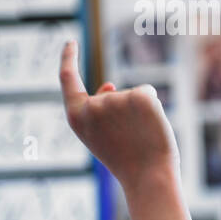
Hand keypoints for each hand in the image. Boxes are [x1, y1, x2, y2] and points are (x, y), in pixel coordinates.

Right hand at [59, 41, 177, 189]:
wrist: (148, 177)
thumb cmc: (126, 160)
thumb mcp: (100, 134)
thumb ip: (97, 109)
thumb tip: (108, 83)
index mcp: (76, 116)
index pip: (67, 78)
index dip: (68, 58)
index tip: (71, 42)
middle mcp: (92, 105)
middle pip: (110, 94)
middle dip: (123, 112)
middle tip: (129, 138)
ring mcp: (117, 99)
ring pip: (131, 95)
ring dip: (139, 112)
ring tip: (139, 136)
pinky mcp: (141, 96)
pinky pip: (148, 94)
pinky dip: (153, 107)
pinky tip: (151, 126)